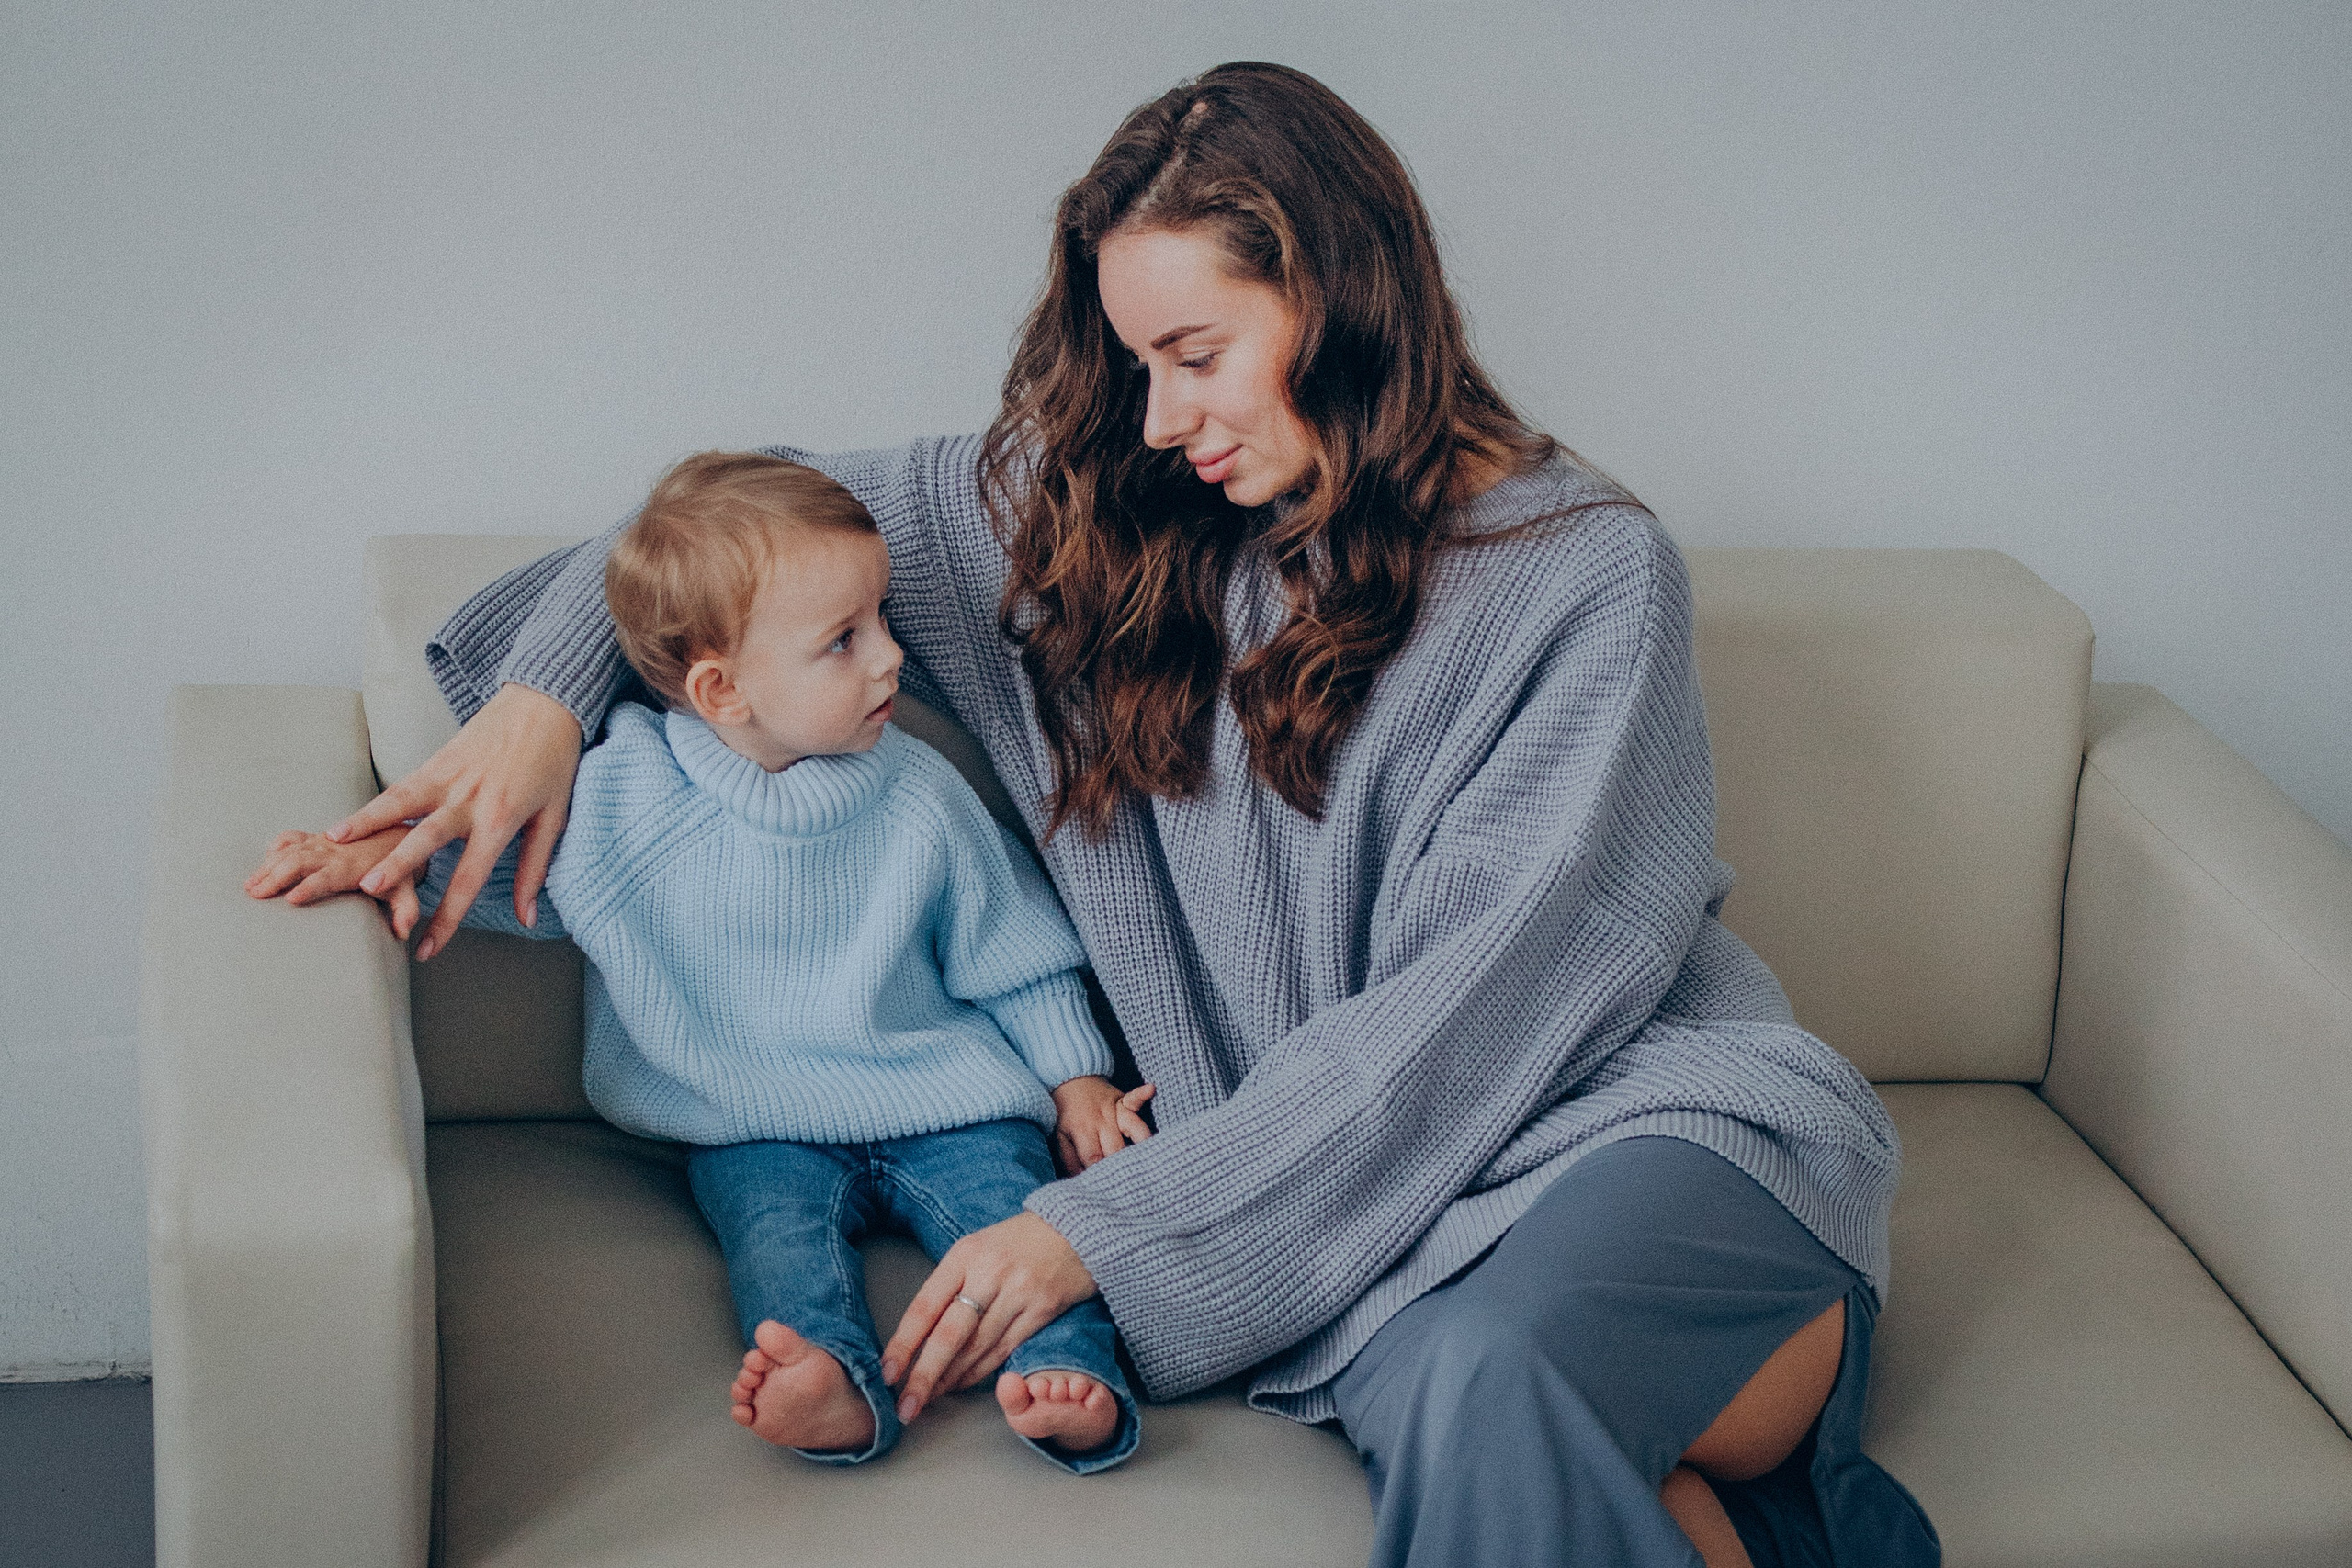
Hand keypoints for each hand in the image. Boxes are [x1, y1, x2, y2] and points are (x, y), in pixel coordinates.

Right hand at [245, 827, 421, 937]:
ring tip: (250, 886)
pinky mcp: (317, 838)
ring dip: (268, 867)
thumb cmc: (399, 869)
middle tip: (256, 895)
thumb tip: (404, 931)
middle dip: (276, 877)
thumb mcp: (406, 890)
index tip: (291, 899)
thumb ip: (406, 910)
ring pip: (290, 850)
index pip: (327, 877)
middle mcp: (334, 853)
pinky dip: (276, 847)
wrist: (399, 835)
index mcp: (352, 868)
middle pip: (299, 861)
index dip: (309, 887)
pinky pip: (293, 837)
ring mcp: (324, 843)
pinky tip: (264, 860)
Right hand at [327, 683, 581, 959]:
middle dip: (398, 869)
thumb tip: (525, 918)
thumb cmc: (554, 763)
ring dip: (367, 829)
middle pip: (427, 840)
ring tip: (333, 851)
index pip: (469, 878)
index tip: (427, 950)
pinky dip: (370, 808)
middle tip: (371, 895)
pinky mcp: (436, 761)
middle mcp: (470, 800)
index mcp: (502, 820)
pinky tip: (341, 826)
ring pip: (400, 808)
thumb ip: (534, 870)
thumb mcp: (554, 818)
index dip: (448, 918)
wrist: (545, 703)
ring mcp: (449, 778)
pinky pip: (398, 789)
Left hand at [881, 1212, 1096, 1422]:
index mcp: (965, 1254)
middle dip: (923, 1375)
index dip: (903, 1344)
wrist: (1077, 1229)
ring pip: (976, 1348)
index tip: (886, 1373)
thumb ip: (952, 1283)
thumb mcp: (977, 1247)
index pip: (925, 1306)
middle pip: (949, 1335)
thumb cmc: (1017, 1241)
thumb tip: (920, 1332)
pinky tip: (962, 1385)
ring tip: (928, 1398)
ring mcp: (1018, 1292)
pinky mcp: (1043, 1310)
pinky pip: (1005, 1350)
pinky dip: (980, 1372)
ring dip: (949, 1379)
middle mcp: (990, 1273)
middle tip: (905, 1405)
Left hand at [1049, 1077, 1154, 1174]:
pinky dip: (1142, 1094)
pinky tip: (1151, 1089)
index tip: (1106, 1187)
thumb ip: (1069, 1160)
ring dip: (1142, 1141)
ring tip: (1151, 1158)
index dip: (1100, 1173)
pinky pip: (1135, 1097)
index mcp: (1083, 1131)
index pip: (1094, 1158)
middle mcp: (1101, 1122)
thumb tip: (1080, 1181)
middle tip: (1130, 1182)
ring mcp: (1115, 1110)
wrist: (1070, 1080)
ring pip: (1133, 1127)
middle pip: (1117, 1148)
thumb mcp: (1059, 1137)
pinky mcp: (1124, 1100)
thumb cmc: (1066, 1114)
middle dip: (1122, 1165)